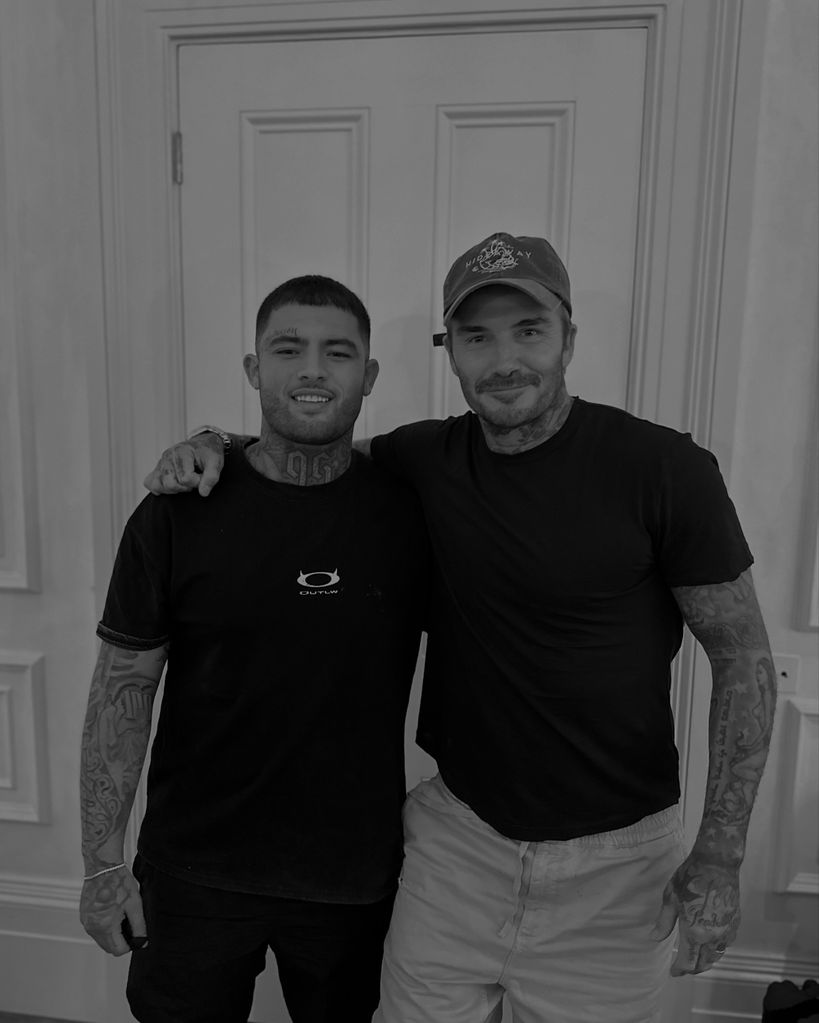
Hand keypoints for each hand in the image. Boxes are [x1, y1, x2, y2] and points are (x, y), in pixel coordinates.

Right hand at [80, 866, 146, 955]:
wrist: (103, 867)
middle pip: (108, 947)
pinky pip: (94, 930)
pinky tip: (112, 913)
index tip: (136, 936)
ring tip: (122, 918)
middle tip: (131, 926)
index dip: (129, 945)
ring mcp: (86, 922)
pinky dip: (104, 927)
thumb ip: (139, 926)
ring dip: (112, 935)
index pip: (117, 950)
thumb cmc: (118, 882)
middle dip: (120, 942)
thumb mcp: (135, 904)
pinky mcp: (83, 916)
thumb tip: (142, 941)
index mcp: (105, 927)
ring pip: (101, 939)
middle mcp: (92, 928)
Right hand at [143, 433, 224, 495]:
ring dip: (174, 489)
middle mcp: (168, 456)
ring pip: (159, 486)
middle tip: (193, 480)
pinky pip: (149, 483)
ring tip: (184, 482)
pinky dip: (160, 488)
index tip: (202, 476)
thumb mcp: (216, 462)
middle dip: (185, 487)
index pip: (186, 478)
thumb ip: (211, 477)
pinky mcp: (156, 469)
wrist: (203, 444)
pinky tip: (173, 484)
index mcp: (182, 452)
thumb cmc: (208, 453)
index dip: (197, 482)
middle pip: (170, 484)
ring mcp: (160, 462)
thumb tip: (203, 492)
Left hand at [651, 852, 739, 975]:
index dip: (679, 970)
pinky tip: (710, 945)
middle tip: (682, 968)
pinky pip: (726, 944)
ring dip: (706, 961)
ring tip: (696, 959)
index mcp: (694, 932)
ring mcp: (727, 931)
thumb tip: (655, 938)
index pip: (688, 962)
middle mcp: (713, 937)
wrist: (717, 864)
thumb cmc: (690, 878)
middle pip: (704, 963)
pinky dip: (717, 950)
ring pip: (716, 956)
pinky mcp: (735, 923)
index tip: (673, 972)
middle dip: (692, 969)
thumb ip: (664, 922)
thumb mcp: (671, 898)